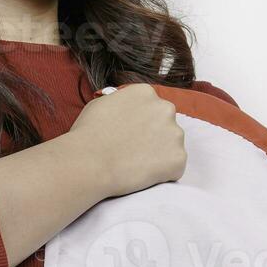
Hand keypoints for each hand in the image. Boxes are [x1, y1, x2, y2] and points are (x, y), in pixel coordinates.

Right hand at [67, 84, 186, 197]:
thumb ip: (122, 103)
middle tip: (135, 150)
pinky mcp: (178, 158)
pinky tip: (143, 174)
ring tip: (136, 163)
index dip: (142, 123)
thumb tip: (127, 111)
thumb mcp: (102, 104)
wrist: (89, 162)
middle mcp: (165, 108)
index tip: (132, 134)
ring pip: (172, 145)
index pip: (151, 107)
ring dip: (159, 154)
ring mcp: (175, 133)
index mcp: (146, 92)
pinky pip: (175, 167)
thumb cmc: (88, 134)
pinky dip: (163, 173)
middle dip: (154, 136)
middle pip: (165, 123)